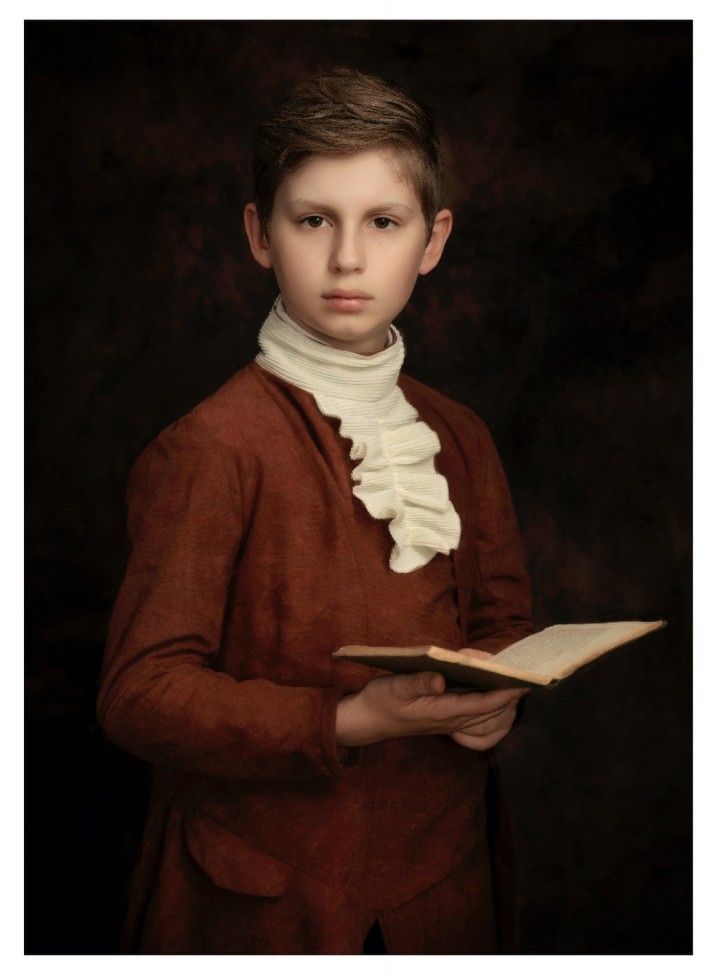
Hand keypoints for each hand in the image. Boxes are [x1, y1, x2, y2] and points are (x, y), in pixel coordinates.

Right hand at [335, 668, 526, 751]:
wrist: (369, 720)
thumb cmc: (382, 700)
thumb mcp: (395, 687)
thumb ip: (418, 683)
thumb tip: (441, 680)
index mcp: (442, 712)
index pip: (483, 704)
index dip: (505, 693)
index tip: (524, 681)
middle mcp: (452, 720)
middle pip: (493, 712)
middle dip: (510, 693)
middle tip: (519, 671)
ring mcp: (452, 722)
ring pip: (490, 717)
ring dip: (505, 701)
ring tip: (511, 677)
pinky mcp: (449, 718)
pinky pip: (480, 720)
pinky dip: (494, 710)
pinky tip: (495, 693)